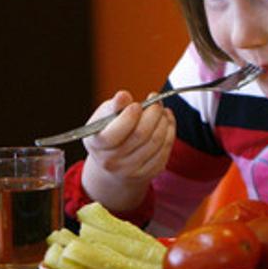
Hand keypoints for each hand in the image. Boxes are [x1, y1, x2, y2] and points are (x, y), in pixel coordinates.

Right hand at [81, 90, 175, 211]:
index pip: (116, 132)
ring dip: (164, 121)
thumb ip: (113, 107)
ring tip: (162, 111)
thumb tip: (123, 96)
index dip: (130, 116)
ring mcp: (131, 170)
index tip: (137, 104)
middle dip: (153, 113)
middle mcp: (112, 161)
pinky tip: (167, 121)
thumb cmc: (108, 132)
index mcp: (97, 145)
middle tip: (156, 102)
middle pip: (141, 134)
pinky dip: (170, 131)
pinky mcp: (149, 173)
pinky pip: (165, 150)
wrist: (112, 163)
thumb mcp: (103, 118)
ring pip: (156, 141)